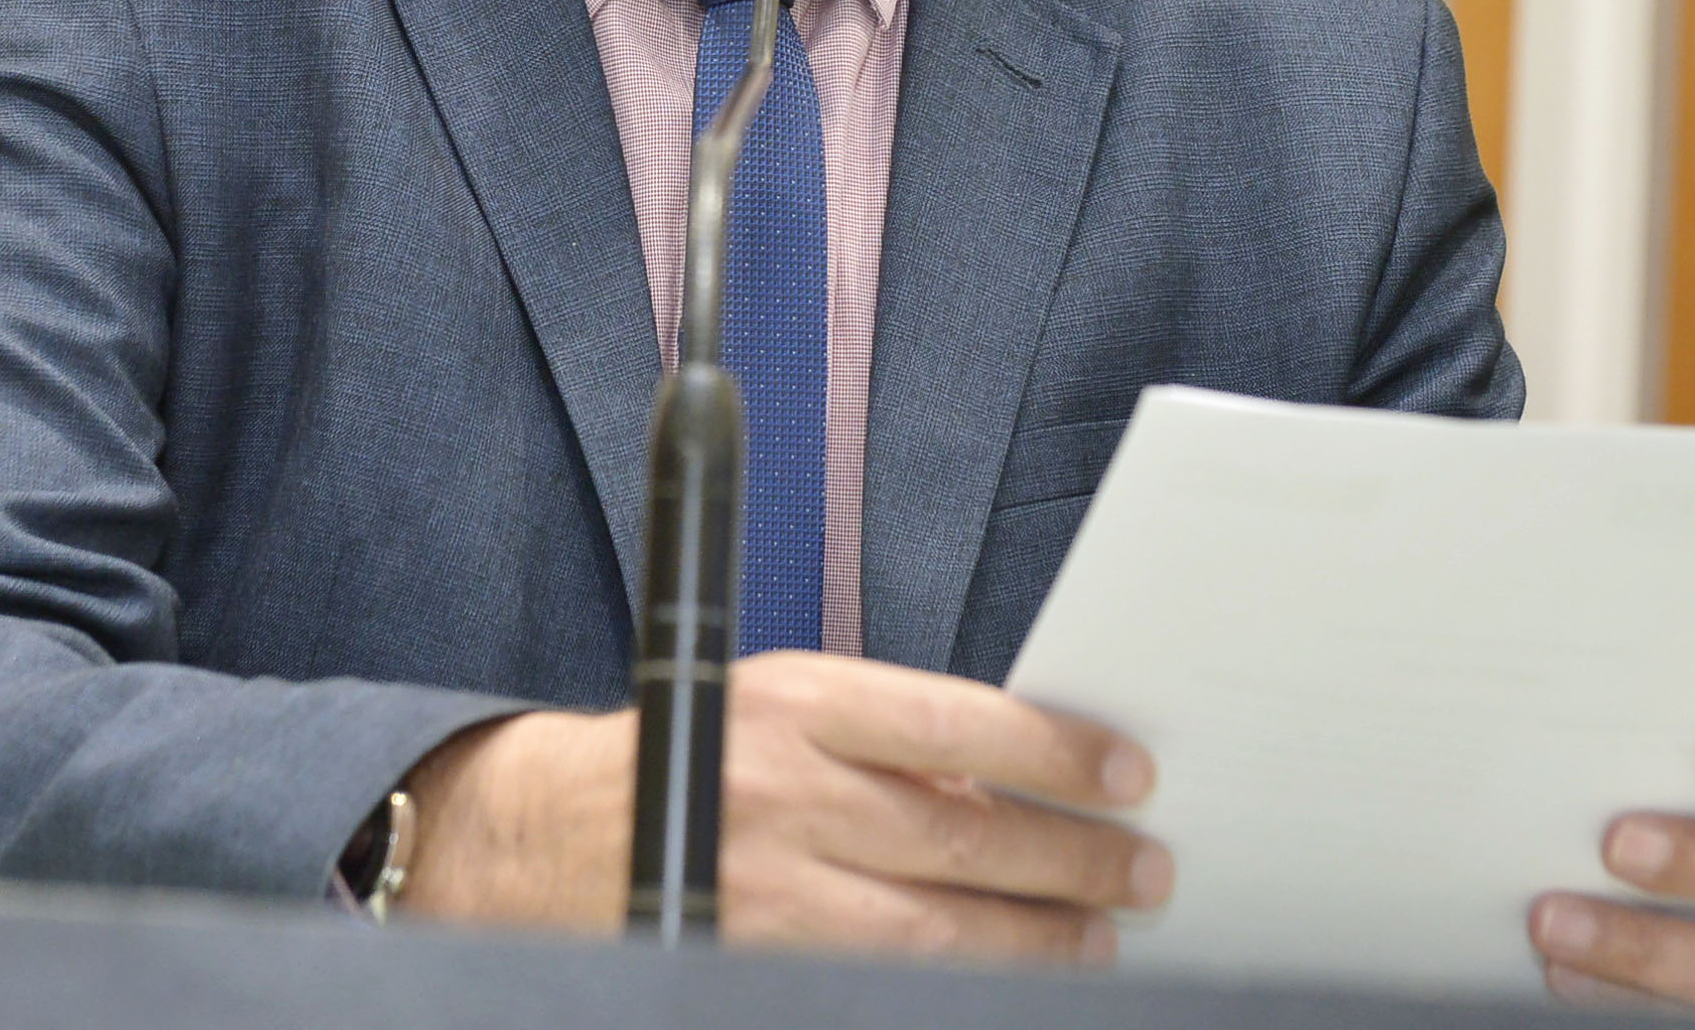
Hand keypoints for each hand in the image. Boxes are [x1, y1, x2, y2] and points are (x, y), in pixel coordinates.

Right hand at [394, 650, 1169, 964]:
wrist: (547, 840)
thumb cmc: (695, 755)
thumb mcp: (781, 709)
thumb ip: (890, 742)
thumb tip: (1025, 788)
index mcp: (793, 704)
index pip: (955, 726)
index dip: (1055, 755)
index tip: (1130, 774)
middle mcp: (777, 795)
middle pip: (960, 840)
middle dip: (1071, 862)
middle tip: (1147, 871)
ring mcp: (763, 894)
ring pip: (932, 932)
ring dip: (1032, 940)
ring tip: (1100, 941)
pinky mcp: (752, 966)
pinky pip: (879, 987)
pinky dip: (954, 990)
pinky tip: (1007, 986)